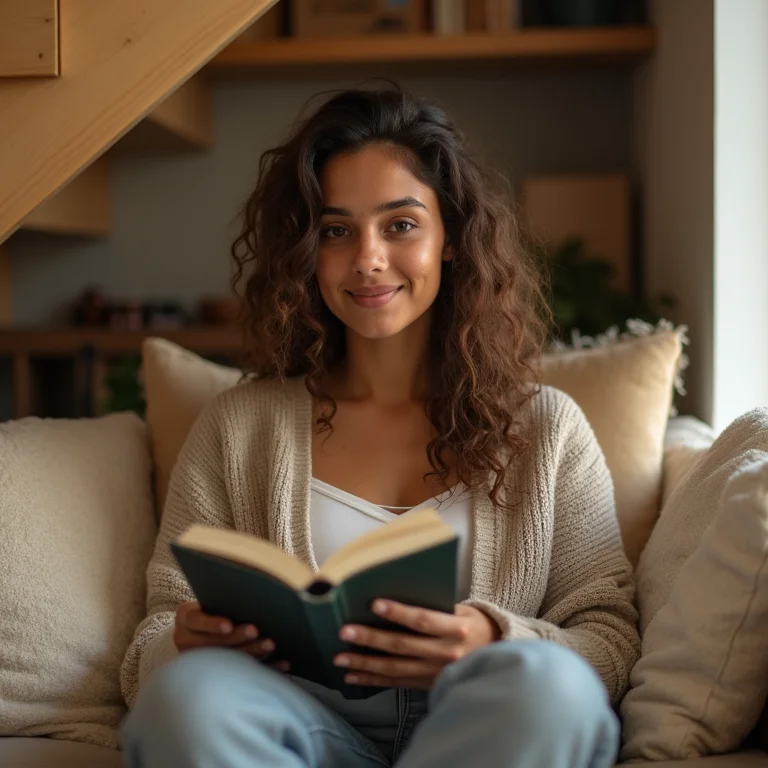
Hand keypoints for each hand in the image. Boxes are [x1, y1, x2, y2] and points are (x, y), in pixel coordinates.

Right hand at [173, 601, 288, 670]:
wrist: (196, 630)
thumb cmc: (210, 607)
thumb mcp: (208, 601)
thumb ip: (222, 600)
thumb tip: (252, 593)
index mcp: (185, 619)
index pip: (196, 621)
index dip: (212, 624)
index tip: (228, 625)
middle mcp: (187, 641)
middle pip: (213, 643)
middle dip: (237, 638)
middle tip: (256, 630)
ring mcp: (200, 659)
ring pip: (227, 659)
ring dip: (252, 653)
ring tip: (270, 645)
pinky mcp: (217, 672)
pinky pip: (243, 673)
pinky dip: (264, 668)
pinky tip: (281, 664)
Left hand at [333, 600, 500, 689]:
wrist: (493, 654)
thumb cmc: (472, 624)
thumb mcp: (460, 610)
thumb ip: (432, 607)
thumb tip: (392, 599)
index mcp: (455, 629)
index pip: (423, 620)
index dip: (398, 613)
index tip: (374, 604)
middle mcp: (445, 653)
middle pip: (403, 646)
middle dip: (371, 638)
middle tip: (345, 631)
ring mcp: (436, 672)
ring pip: (394, 668)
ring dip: (365, 662)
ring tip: (340, 657)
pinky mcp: (427, 685)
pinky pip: (395, 683)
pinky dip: (372, 679)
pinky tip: (353, 675)